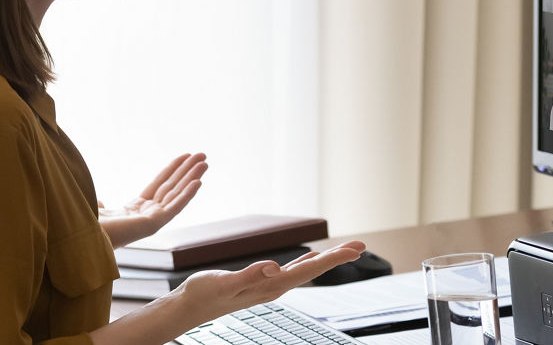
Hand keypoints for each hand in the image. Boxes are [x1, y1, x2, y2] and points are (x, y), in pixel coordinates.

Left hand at [98, 152, 206, 247]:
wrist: (84, 237)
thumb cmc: (89, 228)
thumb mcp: (98, 211)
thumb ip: (102, 205)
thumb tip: (100, 203)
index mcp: (136, 210)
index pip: (159, 185)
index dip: (173, 170)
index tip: (185, 157)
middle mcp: (148, 214)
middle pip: (172, 187)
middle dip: (187, 170)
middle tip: (203, 155)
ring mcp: (153, 220)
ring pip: (177, 194)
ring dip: (192, 178)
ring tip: (205, 163)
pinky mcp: (154, 224)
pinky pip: (175, 207)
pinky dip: (187, 195)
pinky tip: (198, 182)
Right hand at [178, 241, 366, 320]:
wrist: (191, 307)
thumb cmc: (204, 293)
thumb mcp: (224, 282)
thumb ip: (249, 275)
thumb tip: (273, 266)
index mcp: (270, 286)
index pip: (309, 271)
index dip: (333, 259)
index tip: (354, 251)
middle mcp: (275, 286)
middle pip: (314, 270)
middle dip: (338, 258)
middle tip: (361, 246)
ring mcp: (270, 285)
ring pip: (306, 270)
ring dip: (326, 260)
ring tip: (345, 251)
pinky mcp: (262, 282)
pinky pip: (292, 270)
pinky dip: (307, 262)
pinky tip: (311, 258)